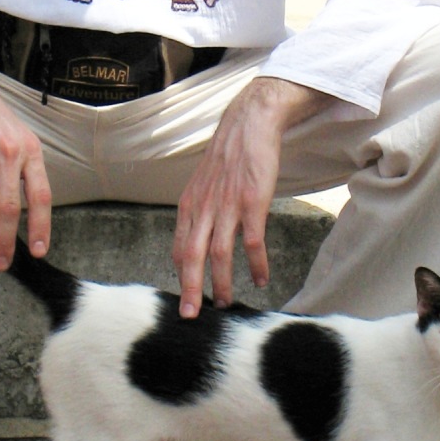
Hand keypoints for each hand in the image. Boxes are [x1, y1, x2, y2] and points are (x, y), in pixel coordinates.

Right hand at [0, 49, 50, 270]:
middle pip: (9, 208)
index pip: (41, 196)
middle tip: (0, 263)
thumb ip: (21, 170)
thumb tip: (18, 214)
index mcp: (29, 150)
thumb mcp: (16, 136)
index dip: (42, 226)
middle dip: (5, 242)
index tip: (39, 251)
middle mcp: (8, 151)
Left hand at [173, 76, 324, 316]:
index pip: (178, 248)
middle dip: (190, 289)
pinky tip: (261, 279)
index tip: (184, 297)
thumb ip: (199, 211)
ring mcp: (227, 206)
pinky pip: (252, 242)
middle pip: (191, 257)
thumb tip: (196, 238)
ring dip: (222, 283)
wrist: (248, 125)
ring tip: (226, 303)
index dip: (180, 275)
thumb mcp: (203, 184)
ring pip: (219, 254)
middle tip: (191, 315)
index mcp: (189, 206)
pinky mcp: (252, 203)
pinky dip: (256, 264)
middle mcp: (203, 208)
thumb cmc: (228, 156)